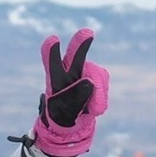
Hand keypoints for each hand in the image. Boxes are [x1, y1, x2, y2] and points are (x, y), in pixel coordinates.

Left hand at [31, 28, 109, 156]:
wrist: (73, 123)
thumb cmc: (64, 116)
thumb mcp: (66, 112)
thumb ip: (76, 97)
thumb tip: (89, 82)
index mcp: (56, 80)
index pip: (52, 63)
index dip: (52, 51)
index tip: (53, 39)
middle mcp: (69, 72)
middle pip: (75, 56)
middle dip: (81, 44)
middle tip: (87, 33)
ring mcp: (83, 73)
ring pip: (96, 73)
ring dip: (98, 92)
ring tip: (91, 110)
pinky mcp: (96, 77)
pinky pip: (104, 80)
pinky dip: (102, 96)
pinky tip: (94, 105)